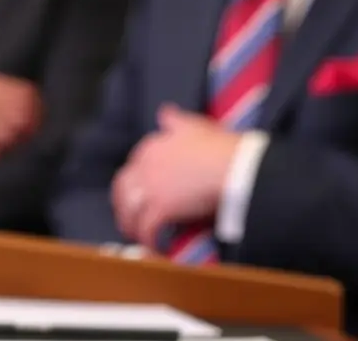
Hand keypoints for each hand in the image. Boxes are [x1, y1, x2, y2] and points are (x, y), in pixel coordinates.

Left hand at [112, 104, 241, 250]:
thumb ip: (175, 120)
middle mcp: (144, 165)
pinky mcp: (161, 208)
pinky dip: (149, 239)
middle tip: (129, 216)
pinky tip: (154, 246)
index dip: (135, 182)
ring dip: (131, 224)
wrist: (234, 165)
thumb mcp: (194, 124)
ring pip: (129, 210)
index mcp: (151, 146)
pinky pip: (147, 228)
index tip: (140, 192)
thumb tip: (164, 111)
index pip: (133, 166)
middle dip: (123, 204)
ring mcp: (151, 187)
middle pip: (123, 188)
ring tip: (137, 234)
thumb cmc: (220, 145)